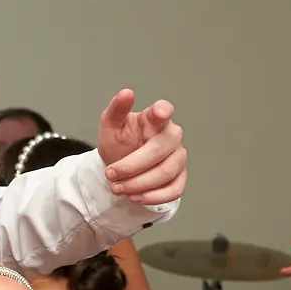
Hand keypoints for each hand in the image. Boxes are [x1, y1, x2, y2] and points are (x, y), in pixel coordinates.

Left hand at [95, 90, 185, 206]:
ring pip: (166, 172)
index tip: (159, 114)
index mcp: (154, 119)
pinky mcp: (180, 178)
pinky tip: (135, 197)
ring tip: (117, 188)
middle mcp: (171, 136)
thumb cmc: (119, 143)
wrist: (120, 168)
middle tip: (110, 174)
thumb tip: (126, 93)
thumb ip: (116, 110)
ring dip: (139, 184)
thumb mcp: (110, 127)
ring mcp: (178, 157)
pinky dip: (153, 196)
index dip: (163, 112)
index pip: (164, 110)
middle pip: (160, 150)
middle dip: (132, 166)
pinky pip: (174, 190)